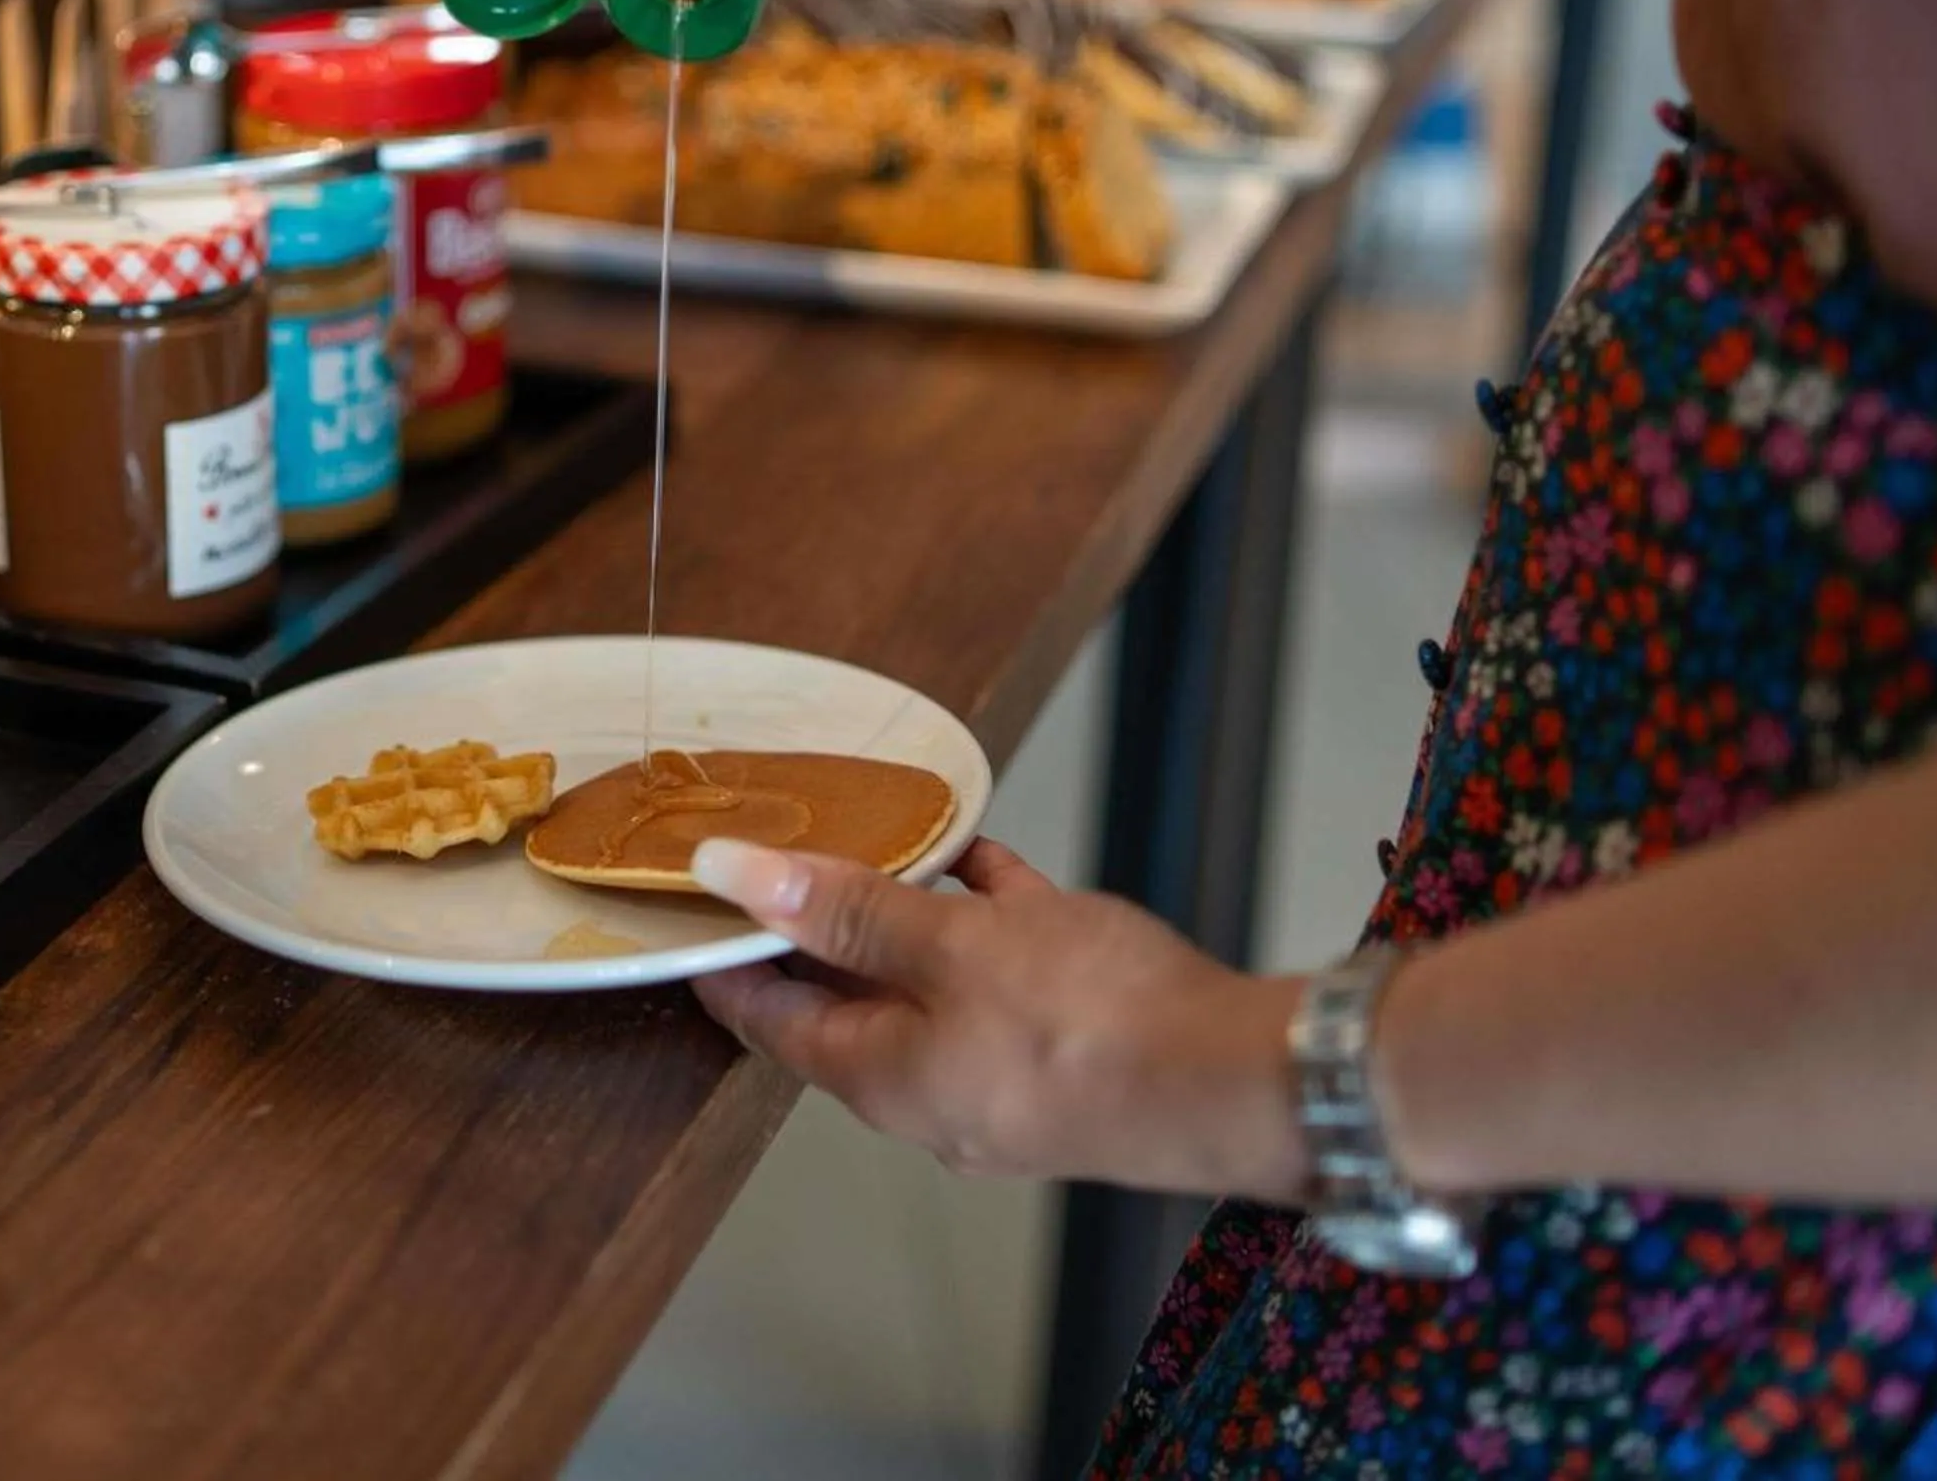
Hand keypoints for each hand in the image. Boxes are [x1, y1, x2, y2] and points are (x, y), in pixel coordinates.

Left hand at [689, 836, 1309, 1199]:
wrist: (1239, 1081)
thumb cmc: (1088, 1024)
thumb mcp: (945, 946)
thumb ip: (841, 908)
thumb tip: (732, 875)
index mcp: (883, 1079)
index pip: (769, 1020)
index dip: (728, 961)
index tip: (697, 912)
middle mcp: (935, 1095)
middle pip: (851, 1002)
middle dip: (820, 928)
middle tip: (783, 858)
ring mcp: (1005, 1080)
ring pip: (933, 984)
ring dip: (908, 916)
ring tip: (885, 842)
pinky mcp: (1071, 1056)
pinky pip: (1006, 979)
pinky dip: (986, 923)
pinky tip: (989, 865)